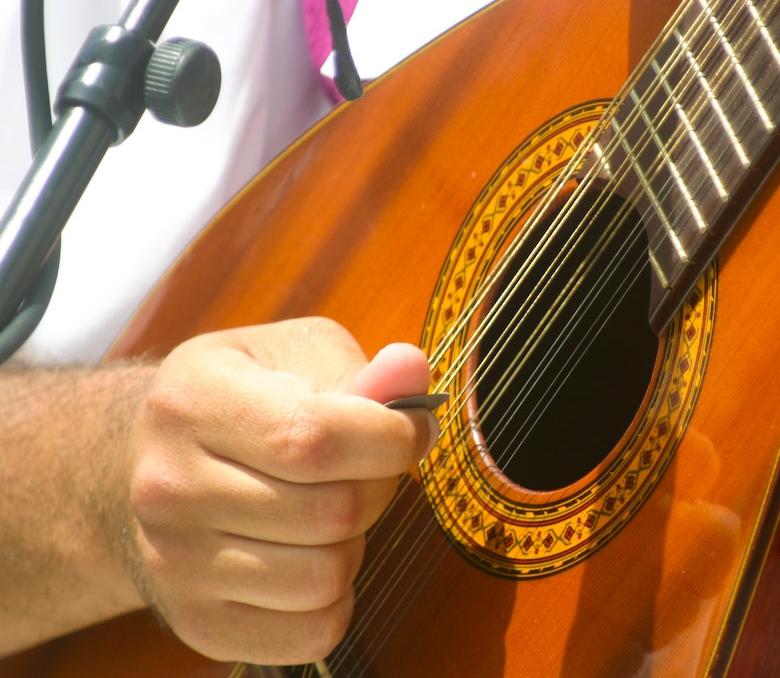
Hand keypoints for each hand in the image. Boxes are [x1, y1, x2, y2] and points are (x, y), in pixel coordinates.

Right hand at [125, 317, 436, 663]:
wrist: (158, 461)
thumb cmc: (249, 397)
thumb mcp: (299, 356)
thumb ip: (365, 369)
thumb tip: (411, 369)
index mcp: (191, 401)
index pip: (314, 440)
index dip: (391, 439)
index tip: (411, 431)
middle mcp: (168, 487)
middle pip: (333, 512)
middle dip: (377, 488)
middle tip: (361, 469)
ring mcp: (174, 562)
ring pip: (327, 576)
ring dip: (354, 543)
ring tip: (328, 510)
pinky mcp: (198, 621)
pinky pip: (313, 631)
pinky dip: (336, 599)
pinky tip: (312, 556)